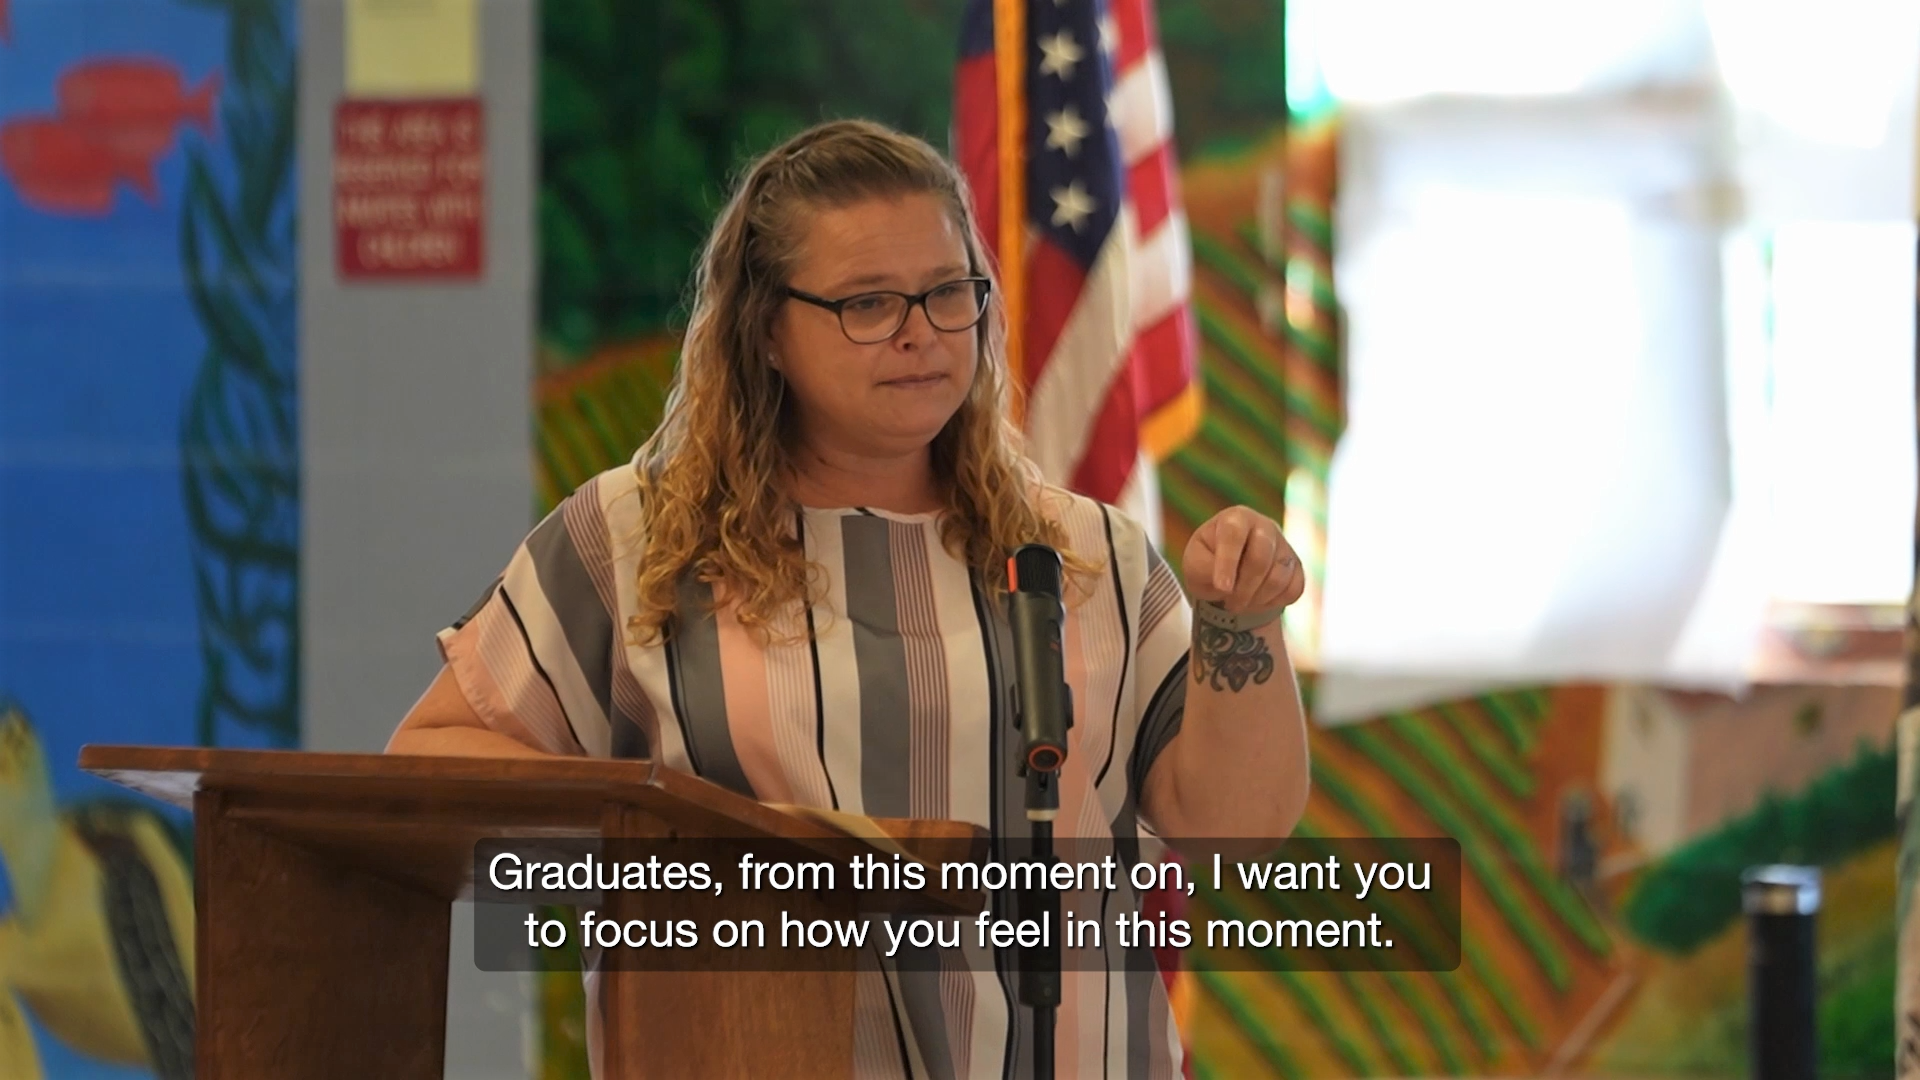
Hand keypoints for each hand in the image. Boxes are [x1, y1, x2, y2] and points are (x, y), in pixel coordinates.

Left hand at [1183, 506, 1303, 611]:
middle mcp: (1264, 526)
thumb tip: (1228, 584)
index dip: (1228, 562)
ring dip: (1257, 599)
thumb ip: (1205, 569)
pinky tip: (1257, 601)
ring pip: (1279, 577)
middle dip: (1243, 588)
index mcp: (1236, 518)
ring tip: (1239, 603)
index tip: (1222, 588)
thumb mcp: (1194, 564)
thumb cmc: (1206, 563)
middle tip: (1229, 604)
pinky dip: (1274, 602)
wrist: (1226, 573)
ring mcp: (1284, 545)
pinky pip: (1294, 588)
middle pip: (1261, 558)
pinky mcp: (1296, 566)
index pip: (1234, 535)